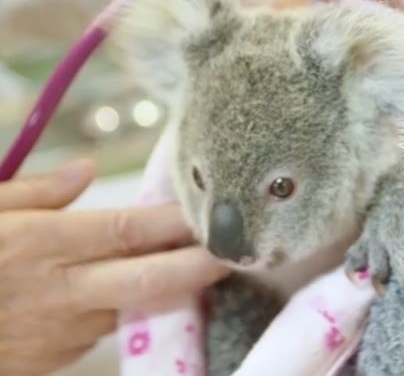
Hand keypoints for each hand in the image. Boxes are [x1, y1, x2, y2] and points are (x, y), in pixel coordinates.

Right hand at [0, 160, 228, 375]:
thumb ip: (37, 192)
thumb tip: (87, 170)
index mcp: (42, 245)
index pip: (127, 230)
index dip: (175, 223)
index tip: (213, 212)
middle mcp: (61, 292)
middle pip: (148, 281)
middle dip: (200, 268)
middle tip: (241, 252)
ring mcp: (60, 334)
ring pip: (133, 309)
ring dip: (166, 290)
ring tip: (197, 265)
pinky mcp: (53, 360)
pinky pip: (101, 330)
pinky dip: (122, 308)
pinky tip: (128, 291)